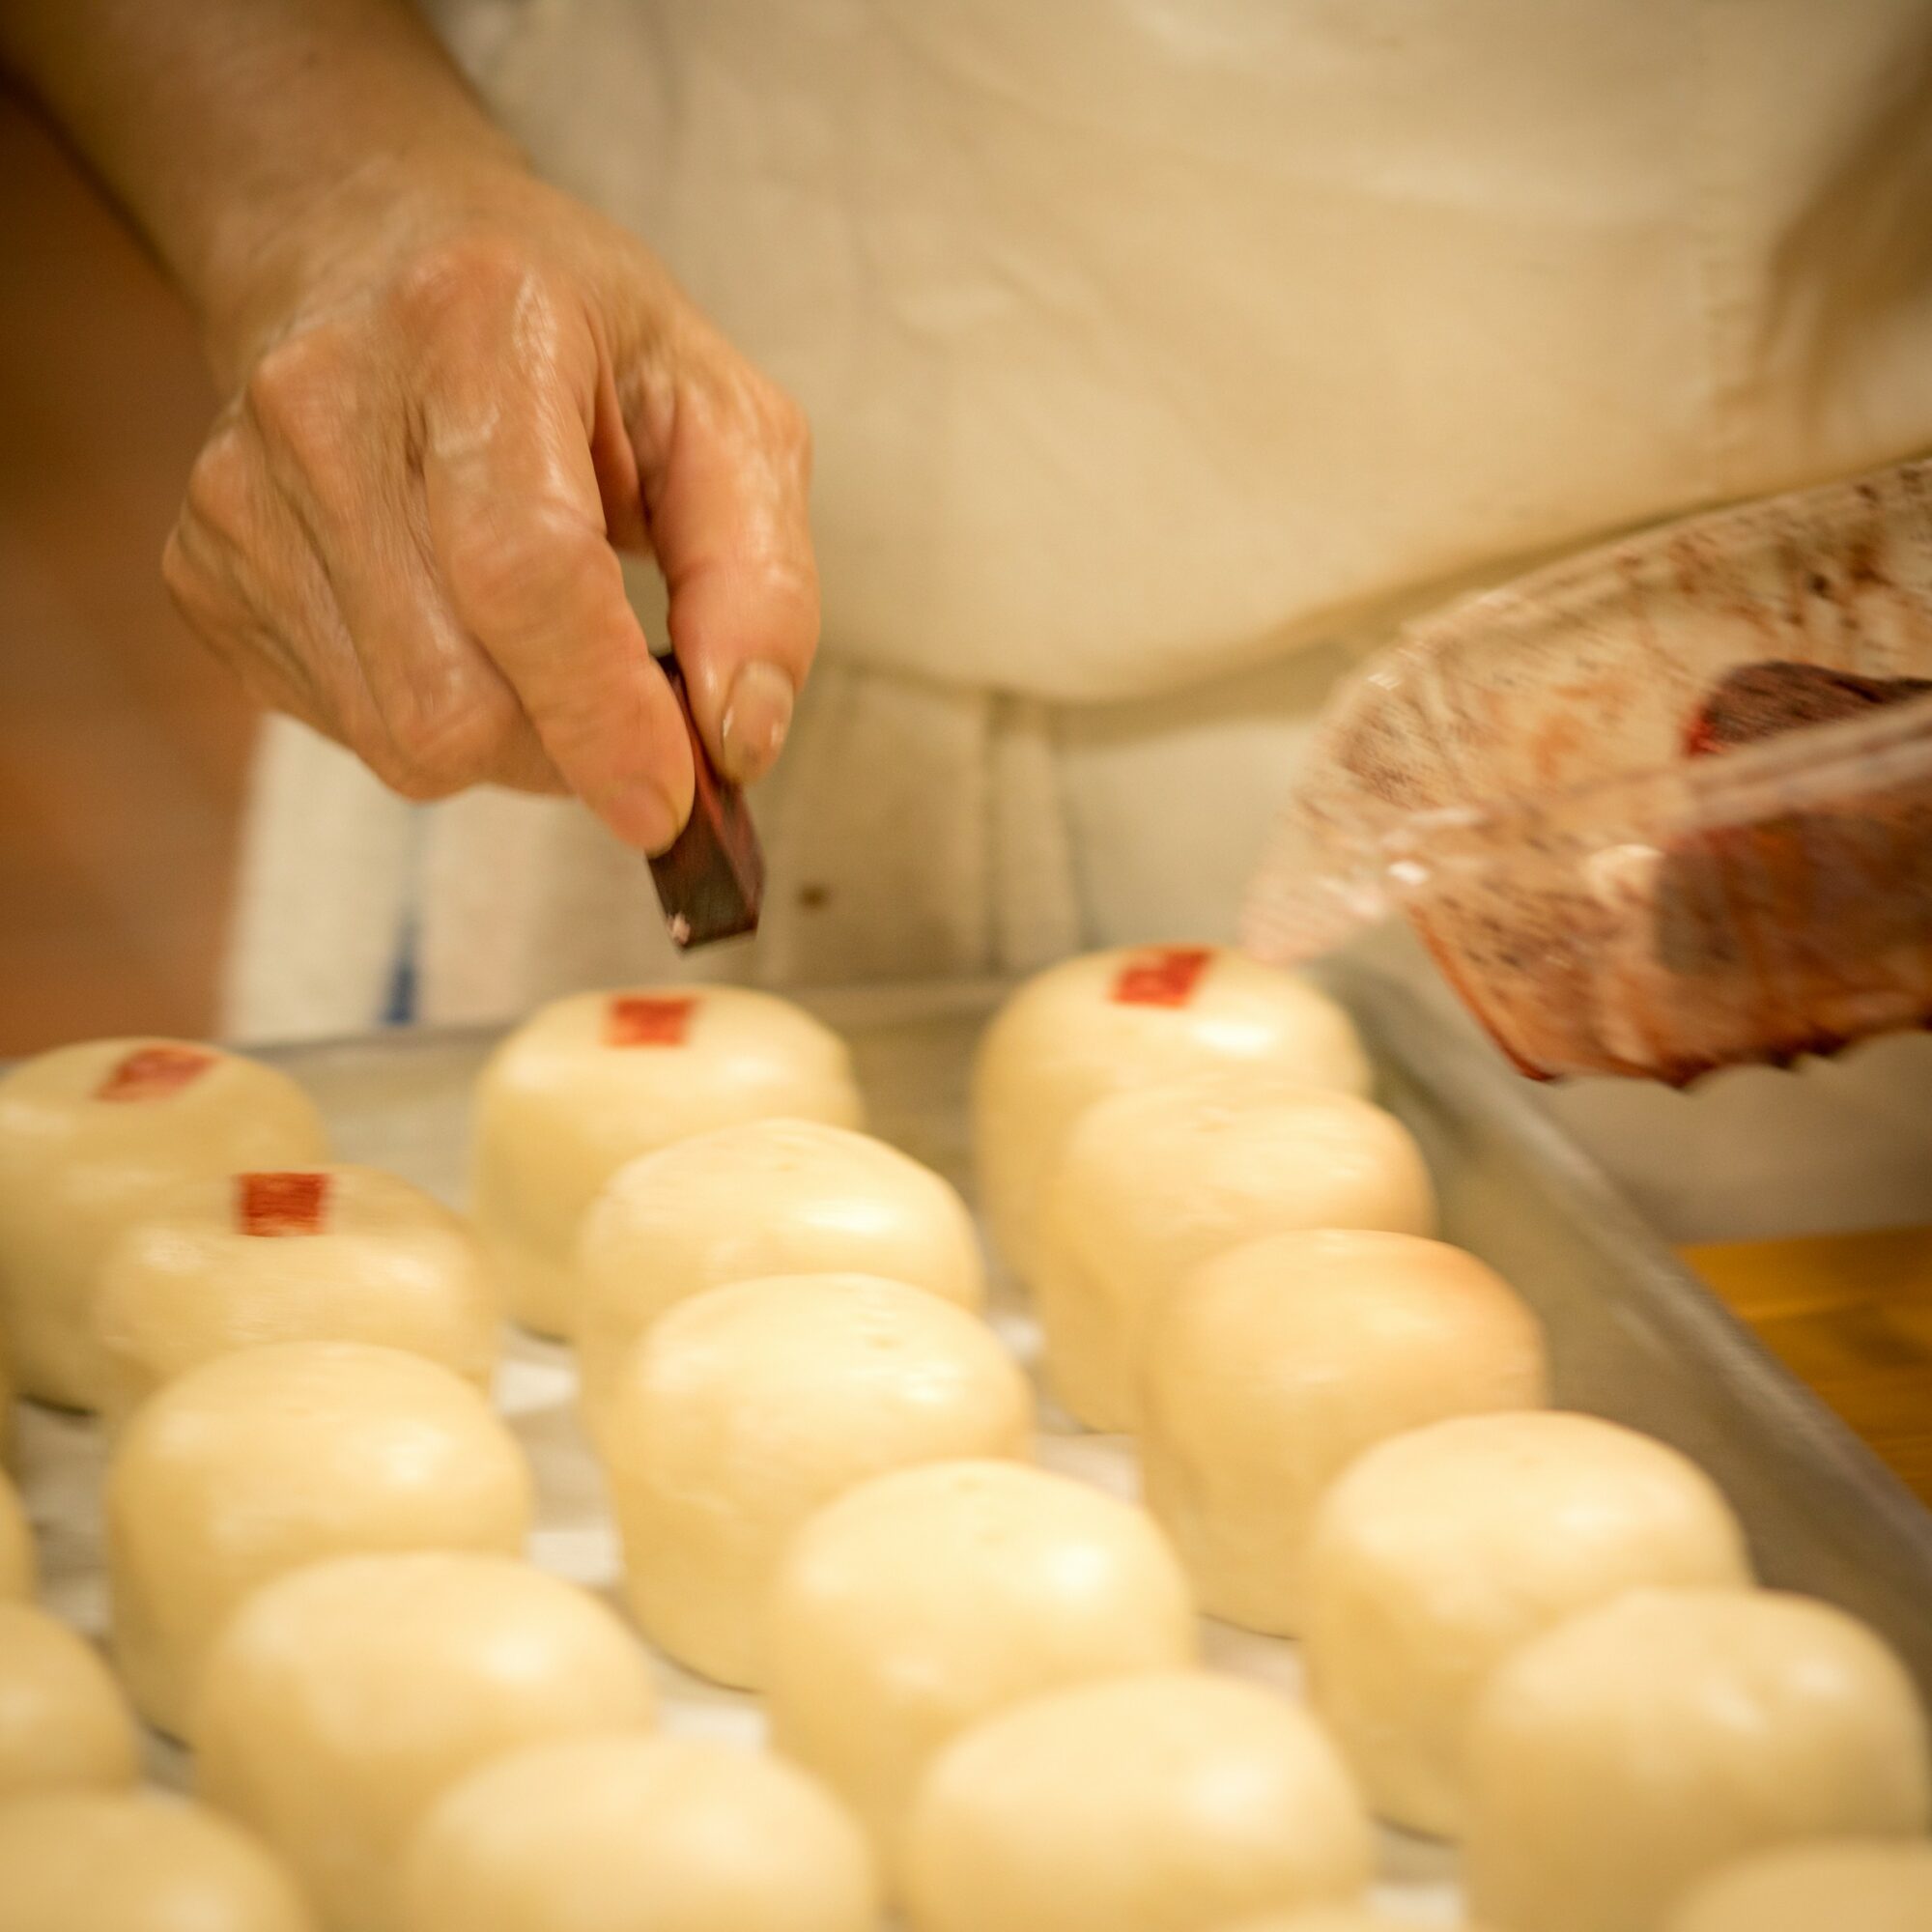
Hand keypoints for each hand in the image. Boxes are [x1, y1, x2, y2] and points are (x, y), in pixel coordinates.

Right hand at [162, 161, 816, 850]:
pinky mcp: (203, 572)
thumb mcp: (721, 416)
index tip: (673, 802)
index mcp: (471, 328)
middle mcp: (323, 404)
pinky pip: (349, 730)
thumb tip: (736, 740)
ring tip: (543, 640)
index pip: (524, 572)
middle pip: (453, 696)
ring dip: (512, 739)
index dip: (603, 714)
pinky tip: (455, 624)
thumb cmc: (575, 341)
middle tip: (630, 701)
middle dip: (572, 744)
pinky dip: (436, 717)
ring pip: (402, 738)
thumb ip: (758, 579)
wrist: (372, 256)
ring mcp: (240, 496)